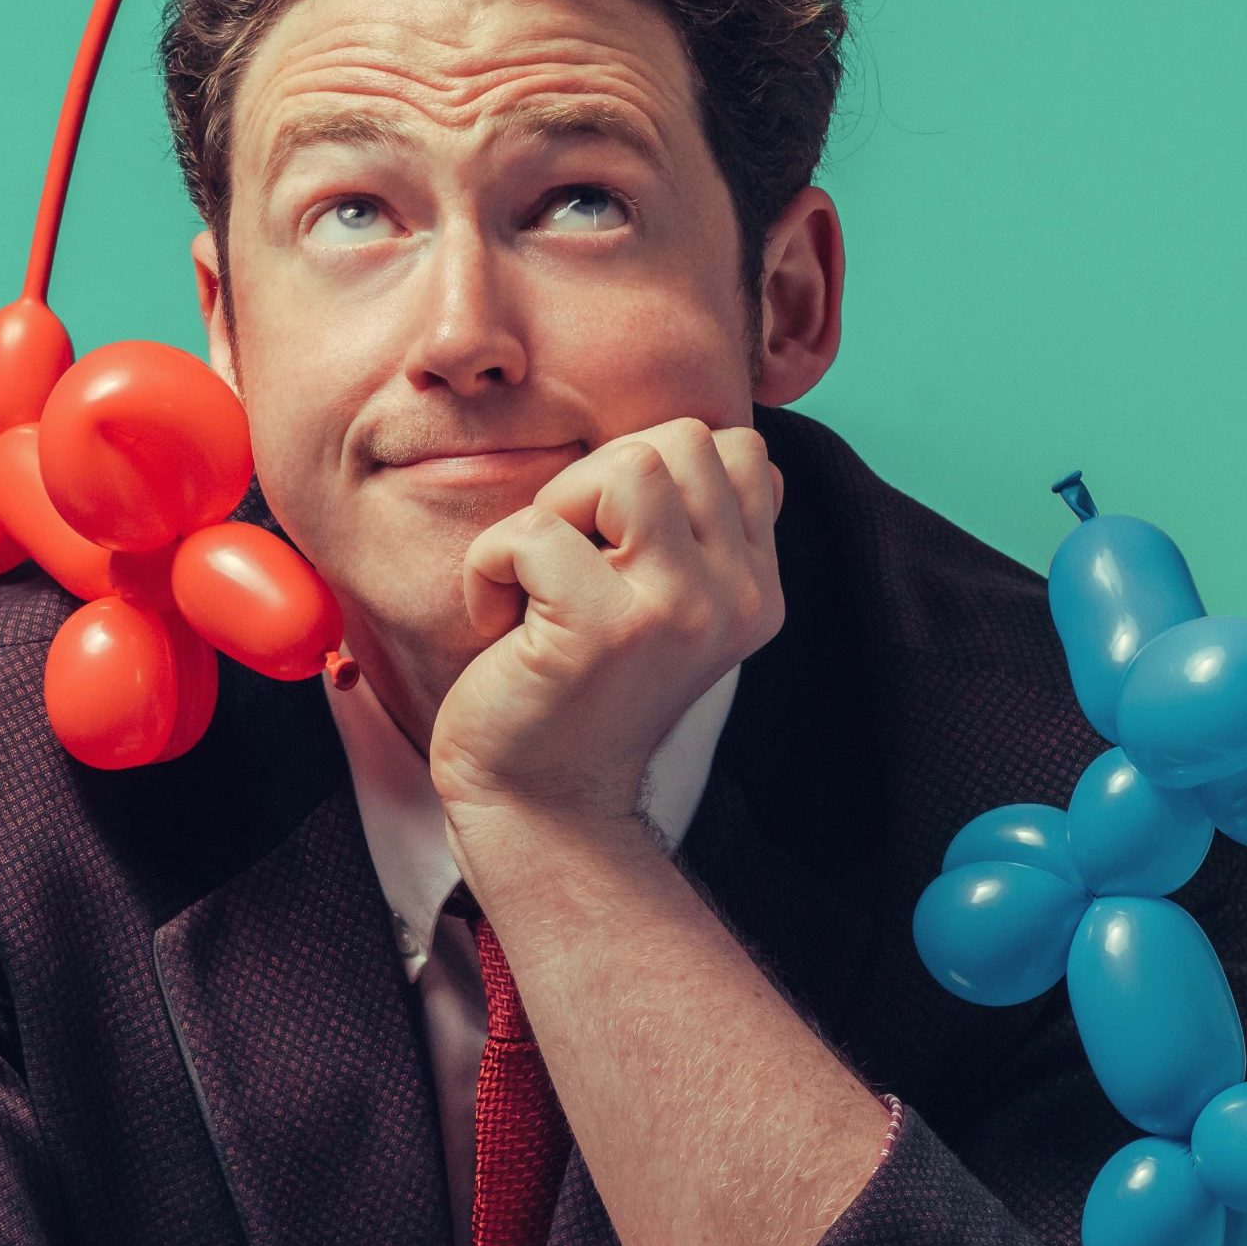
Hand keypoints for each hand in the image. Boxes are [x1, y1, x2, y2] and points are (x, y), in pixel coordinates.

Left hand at [427, 419, 784, 833]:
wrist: (541, 804)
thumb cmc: (575, 688)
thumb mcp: (658, 603)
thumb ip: (686, 530)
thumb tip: (685, 442)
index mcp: (755, 586)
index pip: (738, 448)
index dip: (652, 468)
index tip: (608, 541)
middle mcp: (737, 597)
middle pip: (682, 440)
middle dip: (599, 476)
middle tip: (563, 552)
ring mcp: (679, 612)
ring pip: (627, 466)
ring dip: (553, 507)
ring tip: (536, 574)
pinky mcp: (603, 631)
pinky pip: (534, 531)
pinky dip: (490, 563)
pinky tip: (497, 618)